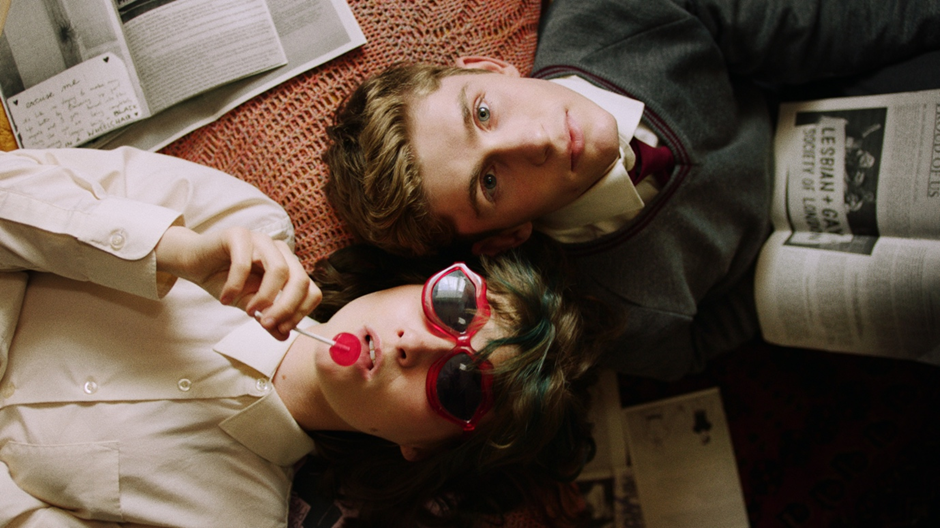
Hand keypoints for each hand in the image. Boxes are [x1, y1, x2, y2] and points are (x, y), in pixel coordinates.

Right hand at [155, 226, 320, 339]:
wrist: (194, 263)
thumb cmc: (225, 281)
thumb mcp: (249, 304)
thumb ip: (268, 319)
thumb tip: (284, 337)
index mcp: (290, 267)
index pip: (311, 290)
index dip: (301, 312)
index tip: (282, 330)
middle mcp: (280, 251)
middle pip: (300, 280)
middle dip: (286, 308)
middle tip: (267, 324)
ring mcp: (261, 240)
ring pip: (279, 270)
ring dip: (265, 297)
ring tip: (249, 311)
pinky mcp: (239, 234)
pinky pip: (244, 263)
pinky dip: (235, 286)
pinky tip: (225, 299)